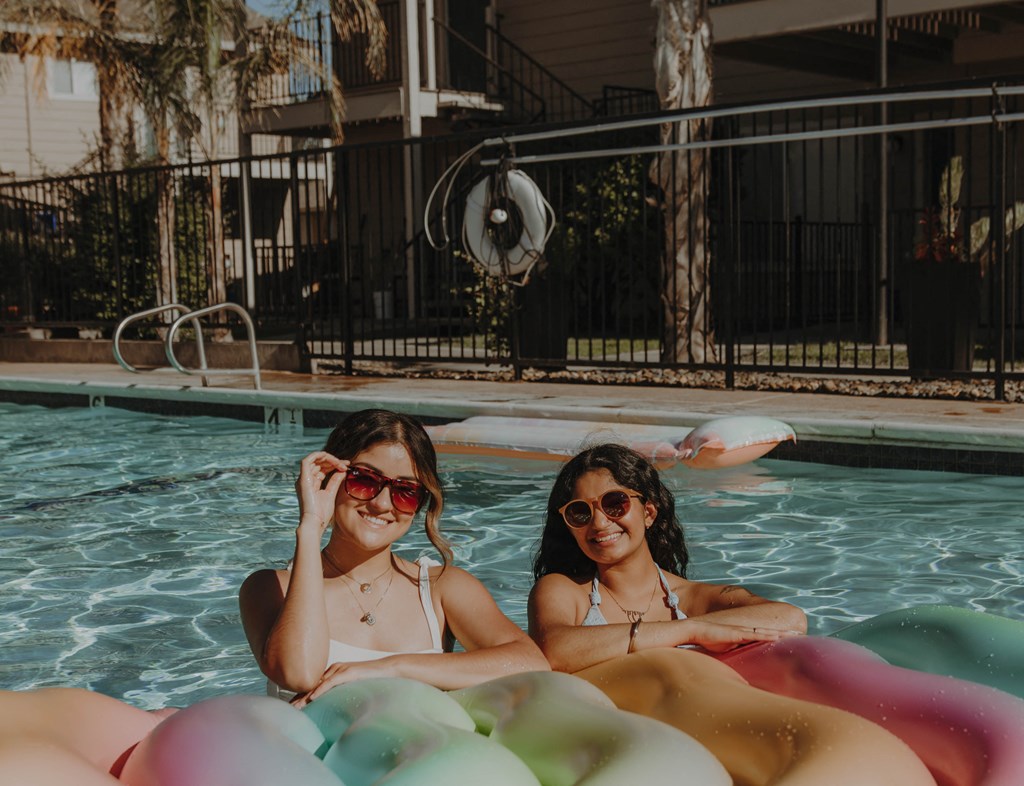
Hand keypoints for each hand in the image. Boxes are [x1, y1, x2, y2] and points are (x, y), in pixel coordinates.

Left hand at [289, 658, 397, 707]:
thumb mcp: (353, 687)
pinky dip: (320, 690)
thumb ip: (342, 692)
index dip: (302, 696)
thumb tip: (334, 706)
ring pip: (319, 684)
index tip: (292, 707)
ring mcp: (340, 669)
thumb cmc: (372, 679)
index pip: (314, 686)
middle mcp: (334, 669)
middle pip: (313, 685)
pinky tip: (312, 697)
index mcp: (334, 673)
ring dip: (306, 696)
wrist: (387, 669)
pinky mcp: (348, 672)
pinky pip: (331, 682)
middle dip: (300, 698)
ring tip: (295, 707)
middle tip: (288, 709)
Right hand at [296, 451, 347, 535]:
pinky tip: (333, 460)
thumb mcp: (331, 493)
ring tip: (341, 464)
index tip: (346, 466)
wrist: (315, 523)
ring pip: (314, 459)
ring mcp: (303, 479)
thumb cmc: (321, 513)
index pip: (322, 468)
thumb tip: (342, 471)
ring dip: (329, 459)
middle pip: (318, 463)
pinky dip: (319, 456)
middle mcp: (305, 480)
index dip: (334, 464)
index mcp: (311, 483)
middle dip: (333, 461)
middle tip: (346, 464)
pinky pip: (307, 461)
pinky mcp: (303, 480)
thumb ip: (335, 481)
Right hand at [679, 618, 794, 652]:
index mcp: (743, 635)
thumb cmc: (708, 641)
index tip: (791, 637)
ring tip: (795, 634)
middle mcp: (745, 631)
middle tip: (800, 633)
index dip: (778, 636)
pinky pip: (754, 635)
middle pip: (769, 632)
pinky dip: (766, 635)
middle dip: (785, 633)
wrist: (695, 631)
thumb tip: (741, 665)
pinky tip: (776, 636)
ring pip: (765, 632)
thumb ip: (735, 653)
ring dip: (780, 633)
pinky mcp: (736, 633)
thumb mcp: (725, 649)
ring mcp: (741, 631)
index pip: (764, 635)